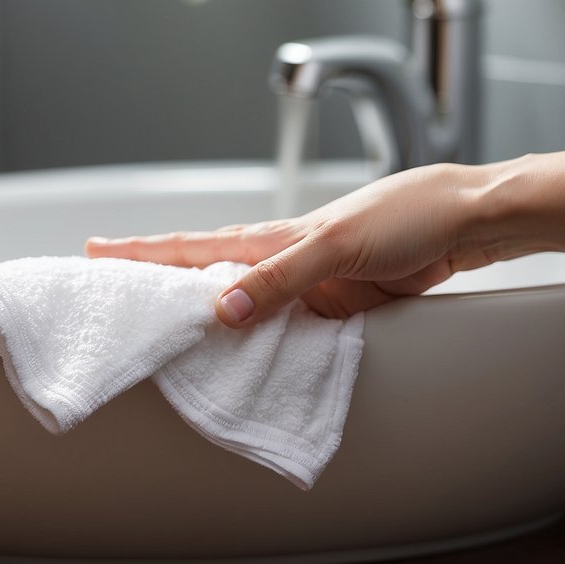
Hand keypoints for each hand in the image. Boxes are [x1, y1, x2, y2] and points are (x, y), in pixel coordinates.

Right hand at [87, 163, 500, 326]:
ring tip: (163, 321)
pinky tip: (246, 349)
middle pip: (207, 269)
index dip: (144, 251)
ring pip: (243, 300)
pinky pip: (285, 324)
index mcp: (274, 237)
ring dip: (205, 310)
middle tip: (111, 279)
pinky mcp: (337, 303)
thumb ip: (281, 280)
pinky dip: (260, 336)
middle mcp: (282, 259)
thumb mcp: (337, 247)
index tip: (97, 251)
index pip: (193, 246)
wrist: (467, 220)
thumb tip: (222, 308)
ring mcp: (308, 283)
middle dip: (158, 275)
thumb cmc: (406, 214)